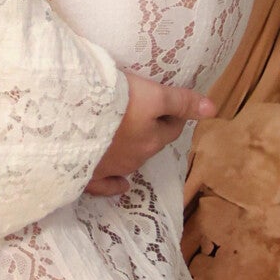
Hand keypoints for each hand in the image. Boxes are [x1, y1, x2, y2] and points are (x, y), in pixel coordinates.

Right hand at [85, 70, 217, 197]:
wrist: (66, 120)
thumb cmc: (111, 100)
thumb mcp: (150, 93)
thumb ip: (180, 101)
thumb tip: (213, 110)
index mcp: (152, 137)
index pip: (173, 126)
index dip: (174, 113)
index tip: (170, 102)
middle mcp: (136, 157)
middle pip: (152, 143)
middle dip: (152, 130)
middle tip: (143, 112)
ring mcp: (112, 168)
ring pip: (131, 160)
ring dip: (133, 149)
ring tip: (124, 133)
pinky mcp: (89, 175)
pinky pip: (107, 185)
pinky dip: (115, 185)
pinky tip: (121, 186)